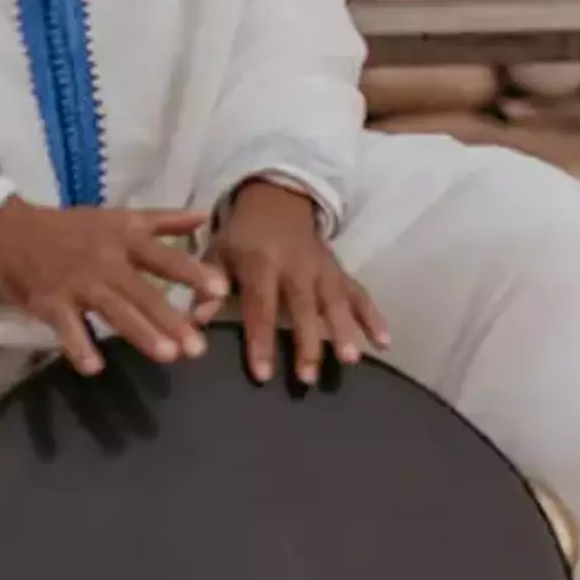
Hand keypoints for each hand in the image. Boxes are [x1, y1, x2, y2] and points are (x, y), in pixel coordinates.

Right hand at [0, 199, 226, 376]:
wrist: (6, 230)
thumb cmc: (69, 227)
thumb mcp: (117, 217)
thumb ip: (163, 220)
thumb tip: (205, 215)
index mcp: (124, 239)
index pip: (164, 256)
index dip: (192, 272)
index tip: (221, 289)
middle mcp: (104, 261)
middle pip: (143, 293)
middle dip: (172, 319)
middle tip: (198, 347)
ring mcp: (76, 283)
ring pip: (113, 311)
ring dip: (140, 333)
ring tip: (167, 355)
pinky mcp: (48, 302)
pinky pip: (66, 328)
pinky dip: (78, 347)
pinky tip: (94, 367)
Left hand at [215, 176, 387, 386]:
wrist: (278, 202)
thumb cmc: (242, 237)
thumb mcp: (216, 254)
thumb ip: (207, 287)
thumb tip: (195, 322)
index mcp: (261, 263)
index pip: (261, 305)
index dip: (261, 339)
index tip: (263, 373)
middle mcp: (297, 267)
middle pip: (304, 308)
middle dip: (308, 342)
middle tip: (309, 376)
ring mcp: (323, 269)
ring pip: (336, 302)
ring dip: (344, 330)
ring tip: (351, 361)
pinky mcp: (339, 271)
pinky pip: (359, 294)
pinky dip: (373, 317)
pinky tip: (383, 342)